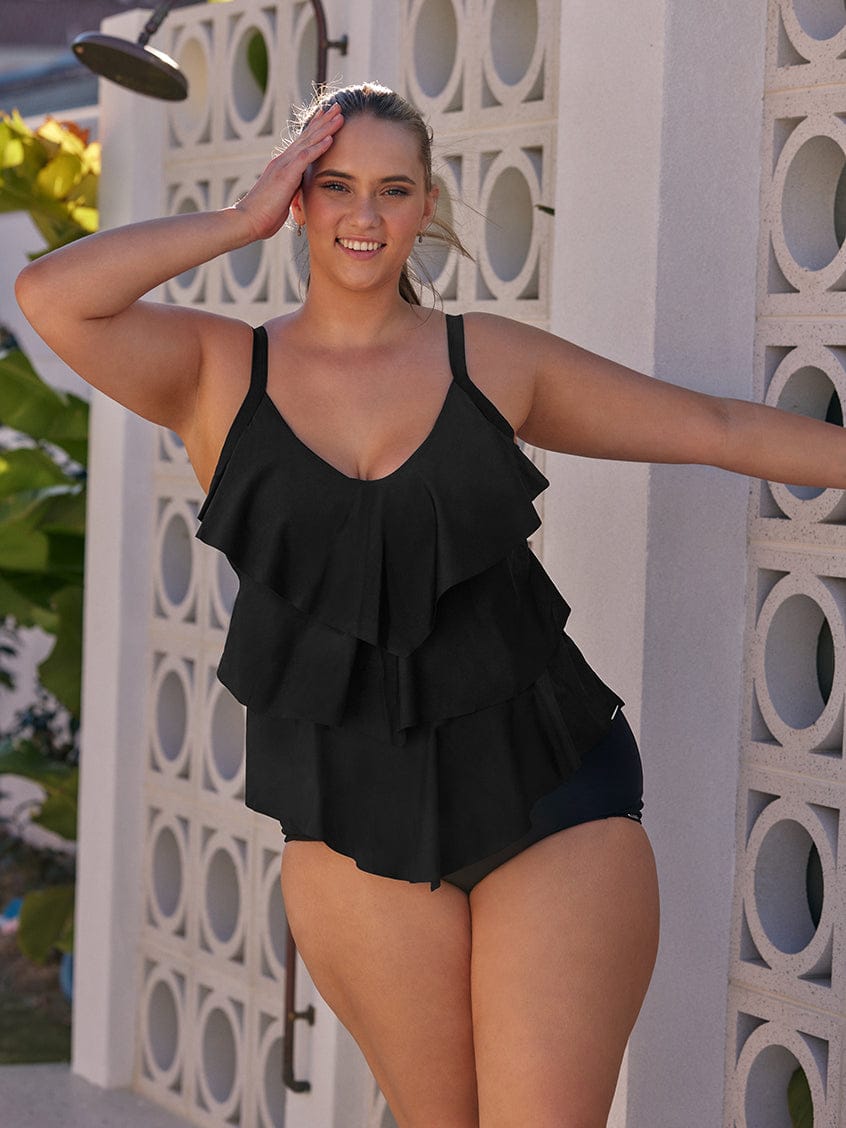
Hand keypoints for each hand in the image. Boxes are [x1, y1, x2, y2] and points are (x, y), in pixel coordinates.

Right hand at [234, 103, 343, 240]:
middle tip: (337, 107)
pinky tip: (331, 138)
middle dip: (323, 120)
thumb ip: (291, 190)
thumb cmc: (263, 215)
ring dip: (325, 128)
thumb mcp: (282, 199)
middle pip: (306, 136)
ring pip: (308, 142)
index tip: (325, 117)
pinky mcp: (286, 174)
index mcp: (282, 166)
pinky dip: (318, 147)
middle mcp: (282, 160)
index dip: (314, 128)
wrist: (248, 220)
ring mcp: (283, 165)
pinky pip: (305, 157)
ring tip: (339, 116)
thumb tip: (299, 191)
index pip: (301, 143)